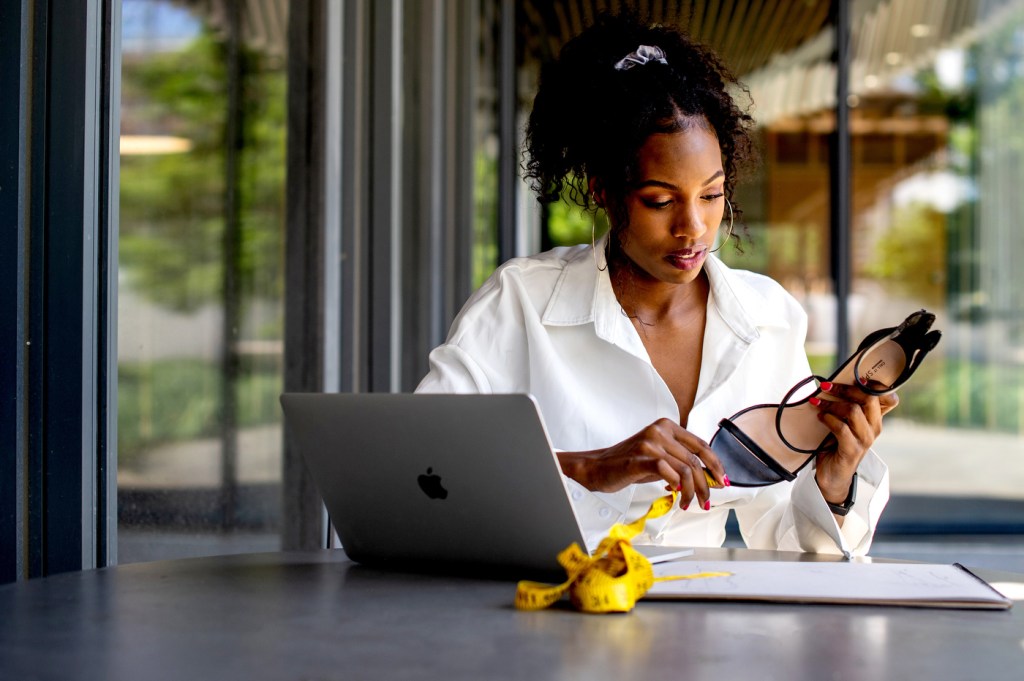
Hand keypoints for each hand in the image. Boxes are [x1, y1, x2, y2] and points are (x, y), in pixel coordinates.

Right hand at [557, 418, 727, 510]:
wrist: (597, 469)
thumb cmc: (628, 464)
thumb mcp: (659, 458)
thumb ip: (680, 462)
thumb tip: (708, 477)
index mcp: (667, 426)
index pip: (700, 445)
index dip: (715, 464)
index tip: (722, 481)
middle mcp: (660, 430)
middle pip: (695, 460)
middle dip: (705, 484)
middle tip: (706, 501)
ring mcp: (650, 442)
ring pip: (685, 468)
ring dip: (691, 491)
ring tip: (688, 504)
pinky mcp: (640, 457)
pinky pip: (668, 471)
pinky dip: (675, 485)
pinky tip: (674, 494)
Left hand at [811, 380, 898, 504]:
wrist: (832, 476)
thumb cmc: (837, 445)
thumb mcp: (844, 422)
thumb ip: (845, 406)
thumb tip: (831, 383)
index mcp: (875, 419)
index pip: (887, 397)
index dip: (875, 384)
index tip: (856, 376)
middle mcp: (874, 428)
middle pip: (869, 399)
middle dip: (846, 389)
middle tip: (826, 386)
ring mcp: (864, 440)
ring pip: (853, 412)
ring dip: (832, 404)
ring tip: (817, 404)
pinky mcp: (852, 450)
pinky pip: (842, 428)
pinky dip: (829, 419)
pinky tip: (820, 417)